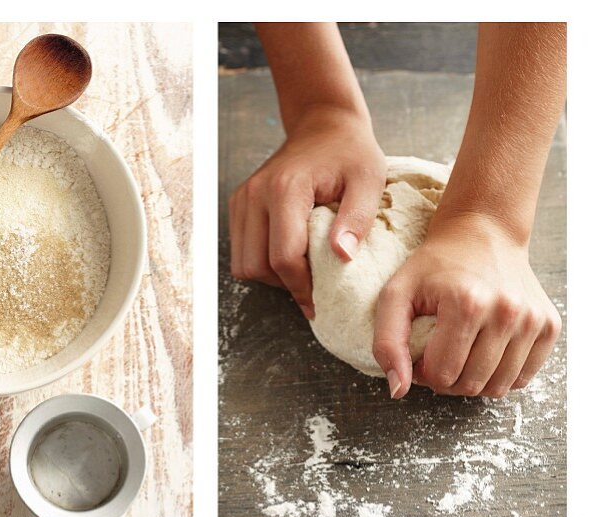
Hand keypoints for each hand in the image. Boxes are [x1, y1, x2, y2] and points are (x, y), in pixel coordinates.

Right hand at [229, 105, 385, 318]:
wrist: (323, 123)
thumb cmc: (350, 153)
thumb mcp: (369, 181)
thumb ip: (357, 219)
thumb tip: (342, 257)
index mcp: (286, 188)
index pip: (283, 257)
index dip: (302, 287)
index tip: (321, 301)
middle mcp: (256, 194)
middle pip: (259, 267)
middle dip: (286, 284)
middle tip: (314, 286)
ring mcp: (243, 200)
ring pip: (244, 265)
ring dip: (271, 277)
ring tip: (301, 269)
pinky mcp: (238, 206)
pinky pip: (241, 253)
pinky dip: (262, 263)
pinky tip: (288, 255)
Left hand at [373, 212, 560, 398]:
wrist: (484, 233)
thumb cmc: (435, 266)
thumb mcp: (396, 295)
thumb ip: (387, 344)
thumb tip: (398, 390)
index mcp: (468, 303)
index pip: (441, 375)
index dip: (424, 372)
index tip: (422, 351)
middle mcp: (507, 311)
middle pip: (470, 385)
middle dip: (448, 380)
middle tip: (440, 354)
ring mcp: (533, 319)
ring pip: (498, 388)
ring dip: (474, 381)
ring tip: (462, 354)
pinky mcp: (549, 326)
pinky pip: (522, 378)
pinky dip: (501, 375)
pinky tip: (486, 352)